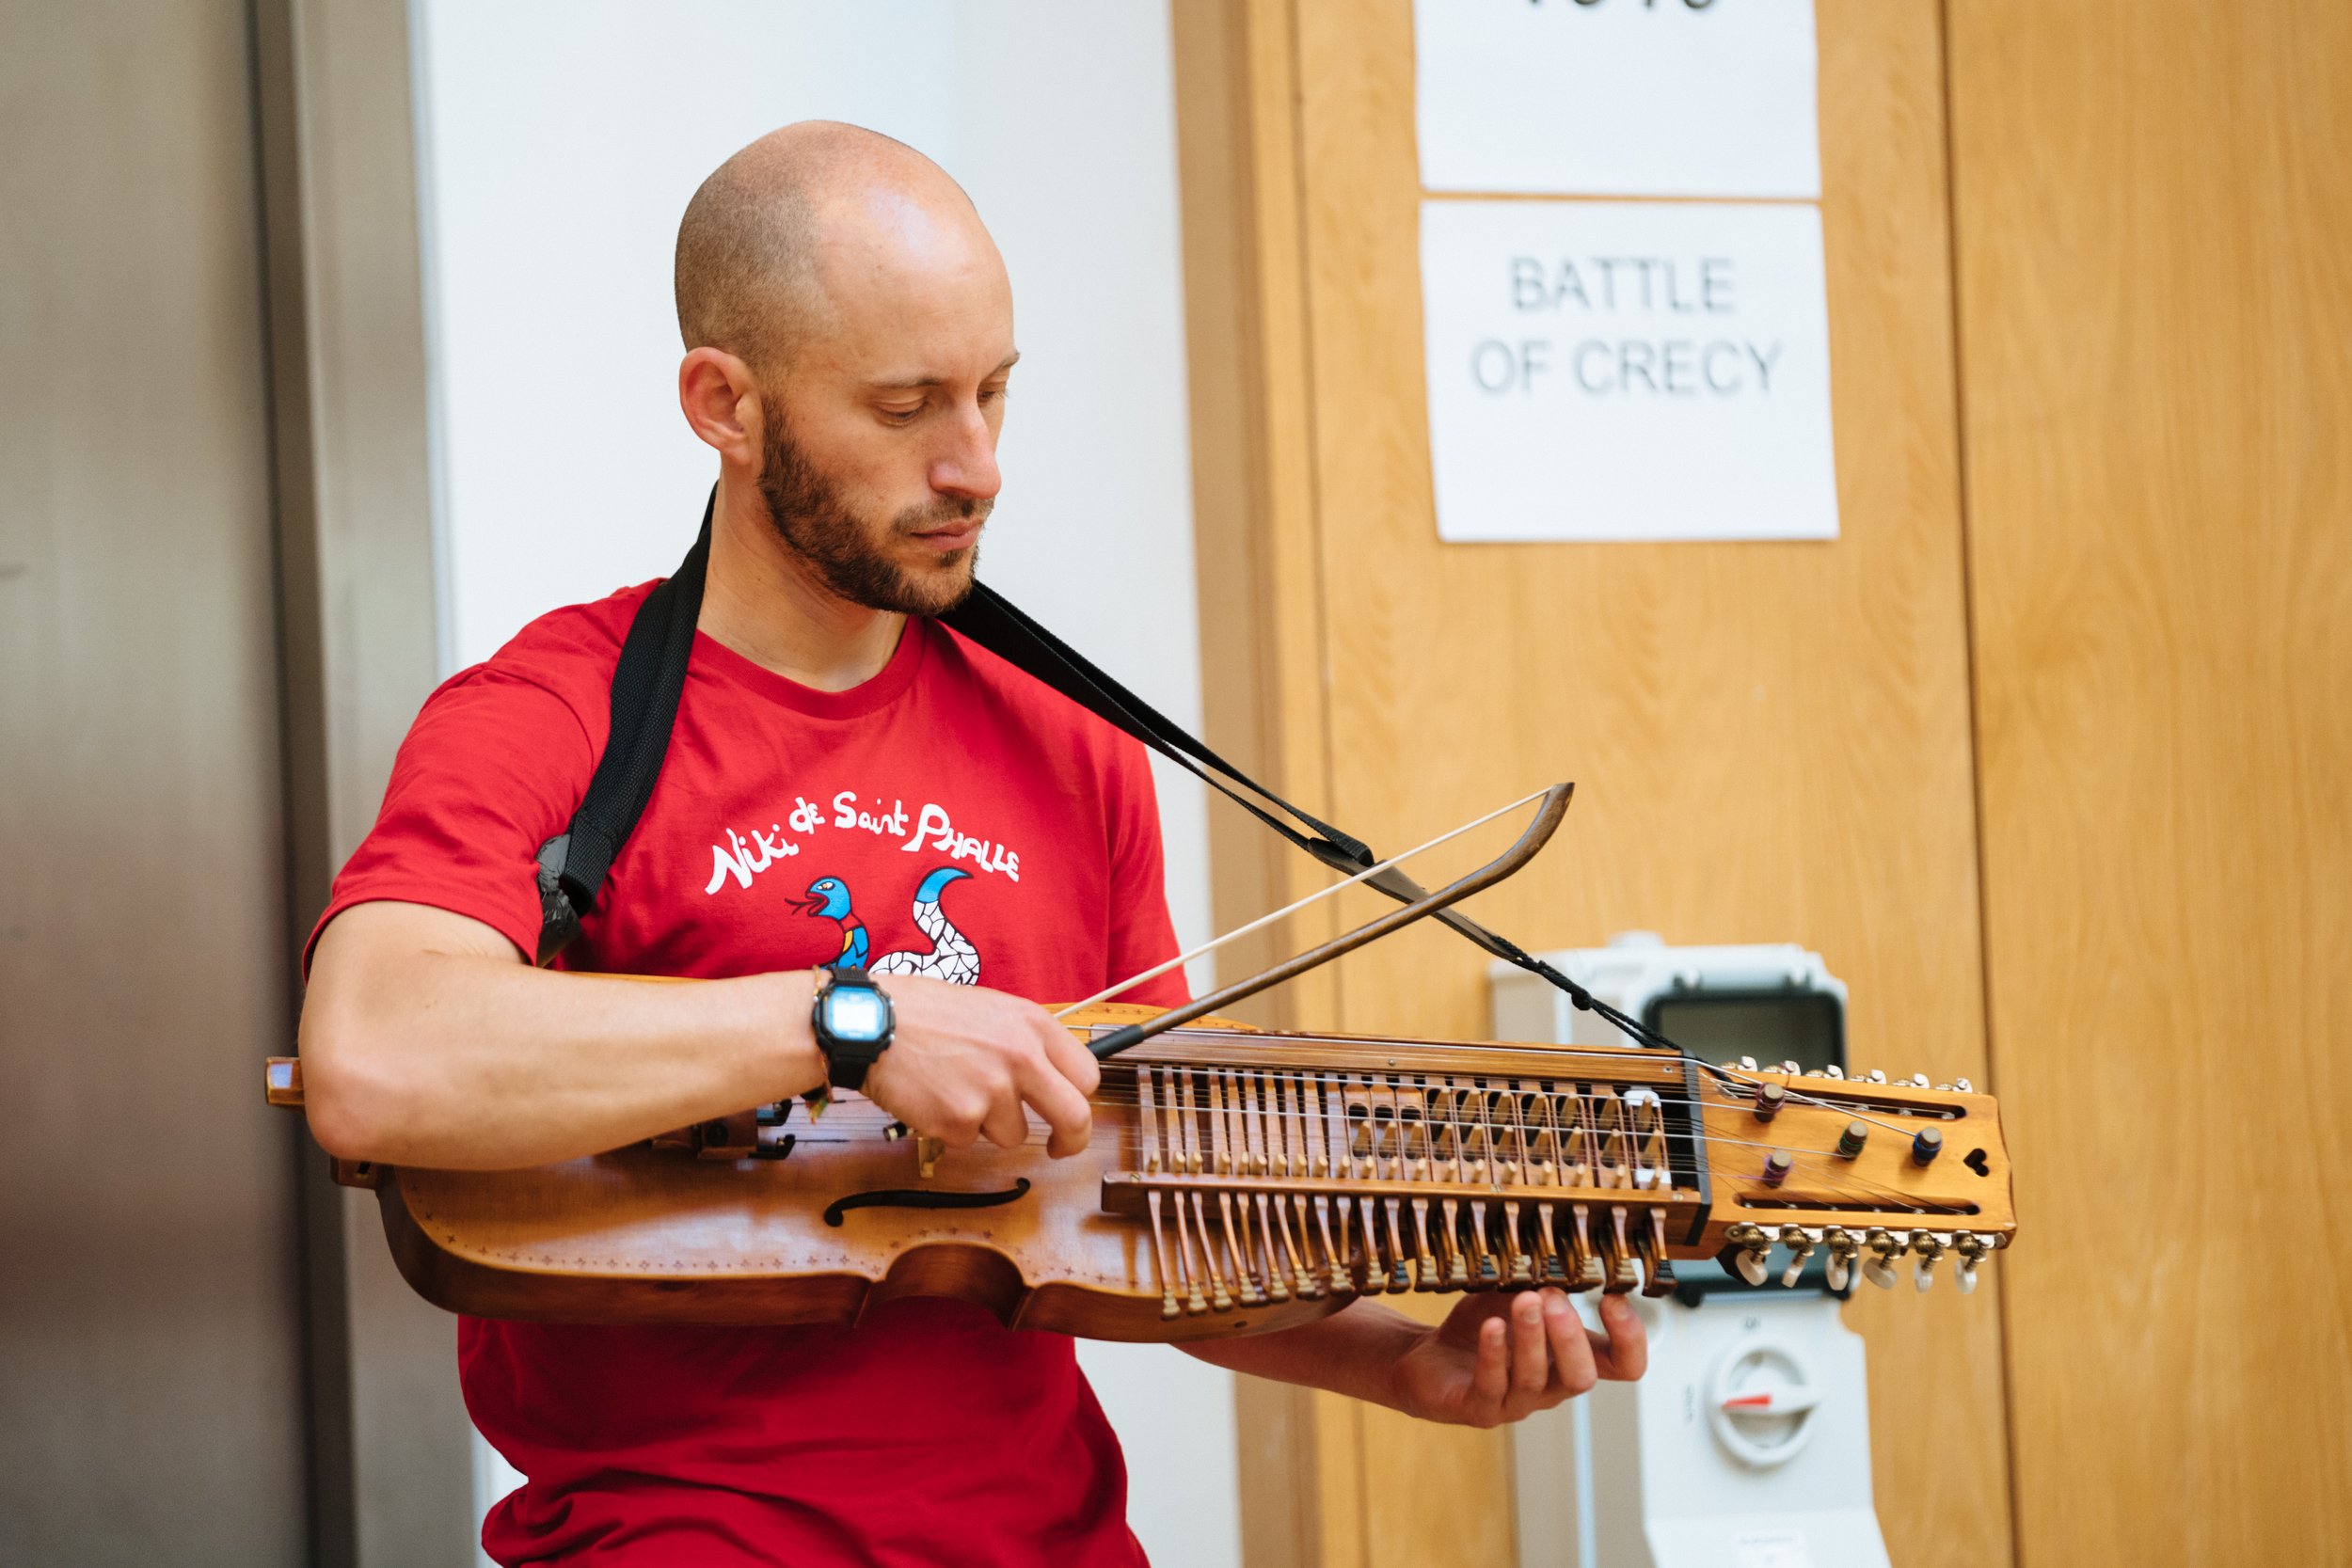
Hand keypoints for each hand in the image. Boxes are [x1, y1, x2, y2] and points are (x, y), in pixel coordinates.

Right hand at [858, 977, 1101, 1156]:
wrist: (870, 1024)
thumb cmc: (924, 1013)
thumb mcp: (991, 1009)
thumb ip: (1026, 1042)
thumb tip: (1052, 1078)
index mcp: (1033, 1025)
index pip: (1087, 1075)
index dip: (1080, 1099)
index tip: (1070, 1113)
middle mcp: (1021, 1057)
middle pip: (1074, 1118)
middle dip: (1071, 1142)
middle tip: (1058, 1149)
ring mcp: (992, 1092)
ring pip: (1013, 1135)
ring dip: (988, 1124)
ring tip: (954, 1088)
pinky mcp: (961, 1120)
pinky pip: (969, 1140)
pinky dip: (952, 1127)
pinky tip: (933, 1096)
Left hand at [1387, 1289, 1646, 1427]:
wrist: (1427, 1356)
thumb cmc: (1482, 1327)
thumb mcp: (1512, 1295)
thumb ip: (1538, 1283)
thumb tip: (1558, 1256)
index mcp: (1570, 1359)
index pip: (1623, 1364)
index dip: (1629, 1339)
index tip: (1612, 1297)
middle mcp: (1551, 1386)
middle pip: (1582, 1377)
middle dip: (1571, 1336)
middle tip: (1554, 1297)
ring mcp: (1516, 1402)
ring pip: (1536, 1379)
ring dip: (1531, 1337)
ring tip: (1523, 1299)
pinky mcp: (1478, 1408)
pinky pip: (1492, 1387)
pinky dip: (1494, 1354)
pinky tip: (1491, 1326)